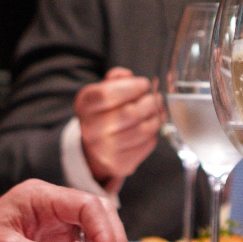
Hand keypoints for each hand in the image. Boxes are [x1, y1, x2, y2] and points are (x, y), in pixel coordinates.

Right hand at [74, 68, 163, 185]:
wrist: (95, 146)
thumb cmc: (104, 112)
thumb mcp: (102, 90)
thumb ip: (115, 79)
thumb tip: (128, 76)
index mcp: (84, 106)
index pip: (107, 94)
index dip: (131, 87)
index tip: (144, 84)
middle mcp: (90, 130)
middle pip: (130, 114)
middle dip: (150, 102)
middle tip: (155, 98)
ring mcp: (104, 151)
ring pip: (142, 131)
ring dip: (156, 118)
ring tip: (157, 110)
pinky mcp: (119, 165)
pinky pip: (147, 145)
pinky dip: (154, 133)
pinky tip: (151, 126)